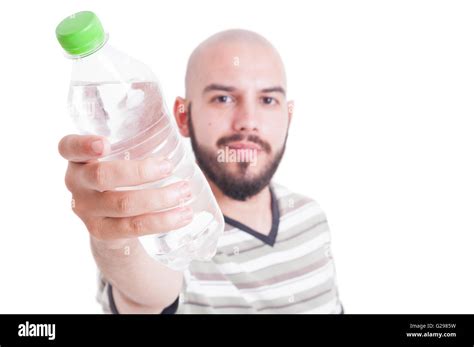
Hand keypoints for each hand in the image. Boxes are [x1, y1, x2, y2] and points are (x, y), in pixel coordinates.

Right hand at [58, 134, 192, 241]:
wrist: (110, 222)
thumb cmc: (121, 179)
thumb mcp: (120, 159)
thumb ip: (136, 143)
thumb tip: (181, 127)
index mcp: (78, 159)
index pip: (69, 147)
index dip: (83, 145)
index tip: (105, 143)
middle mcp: (77, 184)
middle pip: (103, 176)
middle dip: (140, 171)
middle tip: (169, 166)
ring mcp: (87, 211)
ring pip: (124, 204)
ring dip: (160, 198)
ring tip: (184, 191)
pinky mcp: (103, 232)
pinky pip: (134, 227)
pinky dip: (163, 221)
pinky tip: (184, 215)